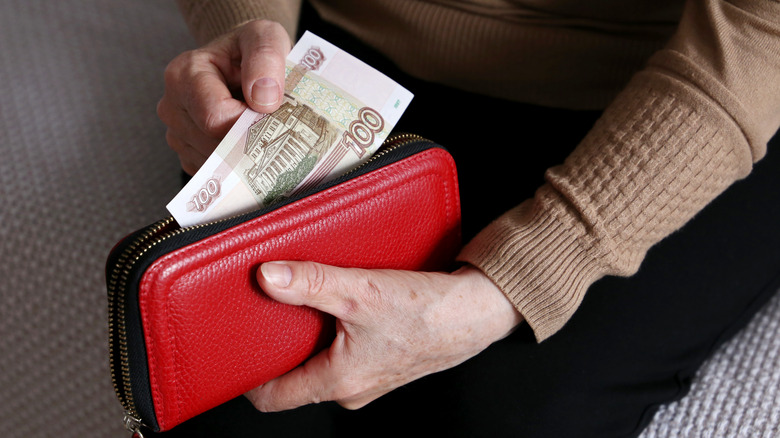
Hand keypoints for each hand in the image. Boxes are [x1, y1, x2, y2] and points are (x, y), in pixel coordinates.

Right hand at [156, 20, 290, 174]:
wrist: (241, 61)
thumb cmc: (250, 49)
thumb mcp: (265, 37)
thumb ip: (266, 57)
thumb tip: (263, 98)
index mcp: (184, 75)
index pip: (216, 118)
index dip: (249, 123)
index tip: (271, 113)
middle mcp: (172, 107)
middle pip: (215, 146)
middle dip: (249, 141)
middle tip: (271, 123)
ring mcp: (177, 135)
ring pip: (217, 165)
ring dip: (244, 154)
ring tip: (257, 128)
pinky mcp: (189, 155)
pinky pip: (216, 175)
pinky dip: (237, 165)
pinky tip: (248, 143)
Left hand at [245, 261, 522, 410]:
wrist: (476, 313)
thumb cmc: (428, 312)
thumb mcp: (361, 291)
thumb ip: (312, 283)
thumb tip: (268, 276)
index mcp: (339, 382)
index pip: (274, 397)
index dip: (247, 377)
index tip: (233, 352)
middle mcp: (351, 389)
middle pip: (296, 376)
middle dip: (278, 347)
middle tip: (266, 313)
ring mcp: (368, 378)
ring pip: (321, 362)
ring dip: (310, 336)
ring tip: (305, 302)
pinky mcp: (382, 362)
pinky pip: (345, 352)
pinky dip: (335, 331)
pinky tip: (341, 303)